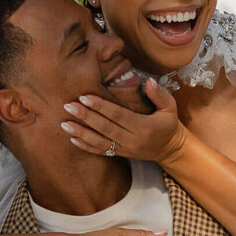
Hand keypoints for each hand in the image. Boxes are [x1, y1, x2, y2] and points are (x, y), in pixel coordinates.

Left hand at [60, 77, 185, 163]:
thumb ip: (159, 94)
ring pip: (100, 142)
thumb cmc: (168, 124)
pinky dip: (86, 146)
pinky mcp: (120, 154)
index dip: (101, 106)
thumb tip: (148, 81)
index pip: (118, 115)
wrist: (170, 148)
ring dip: (81, 133)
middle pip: (105, 128)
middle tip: (68, 106)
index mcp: (144, 126)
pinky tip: (73, 139)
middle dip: (86, 117)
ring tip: (64, 124)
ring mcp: (125, 149)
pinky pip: (101, 152)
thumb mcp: (170, 107)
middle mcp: (132, 140)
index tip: (85, 97)